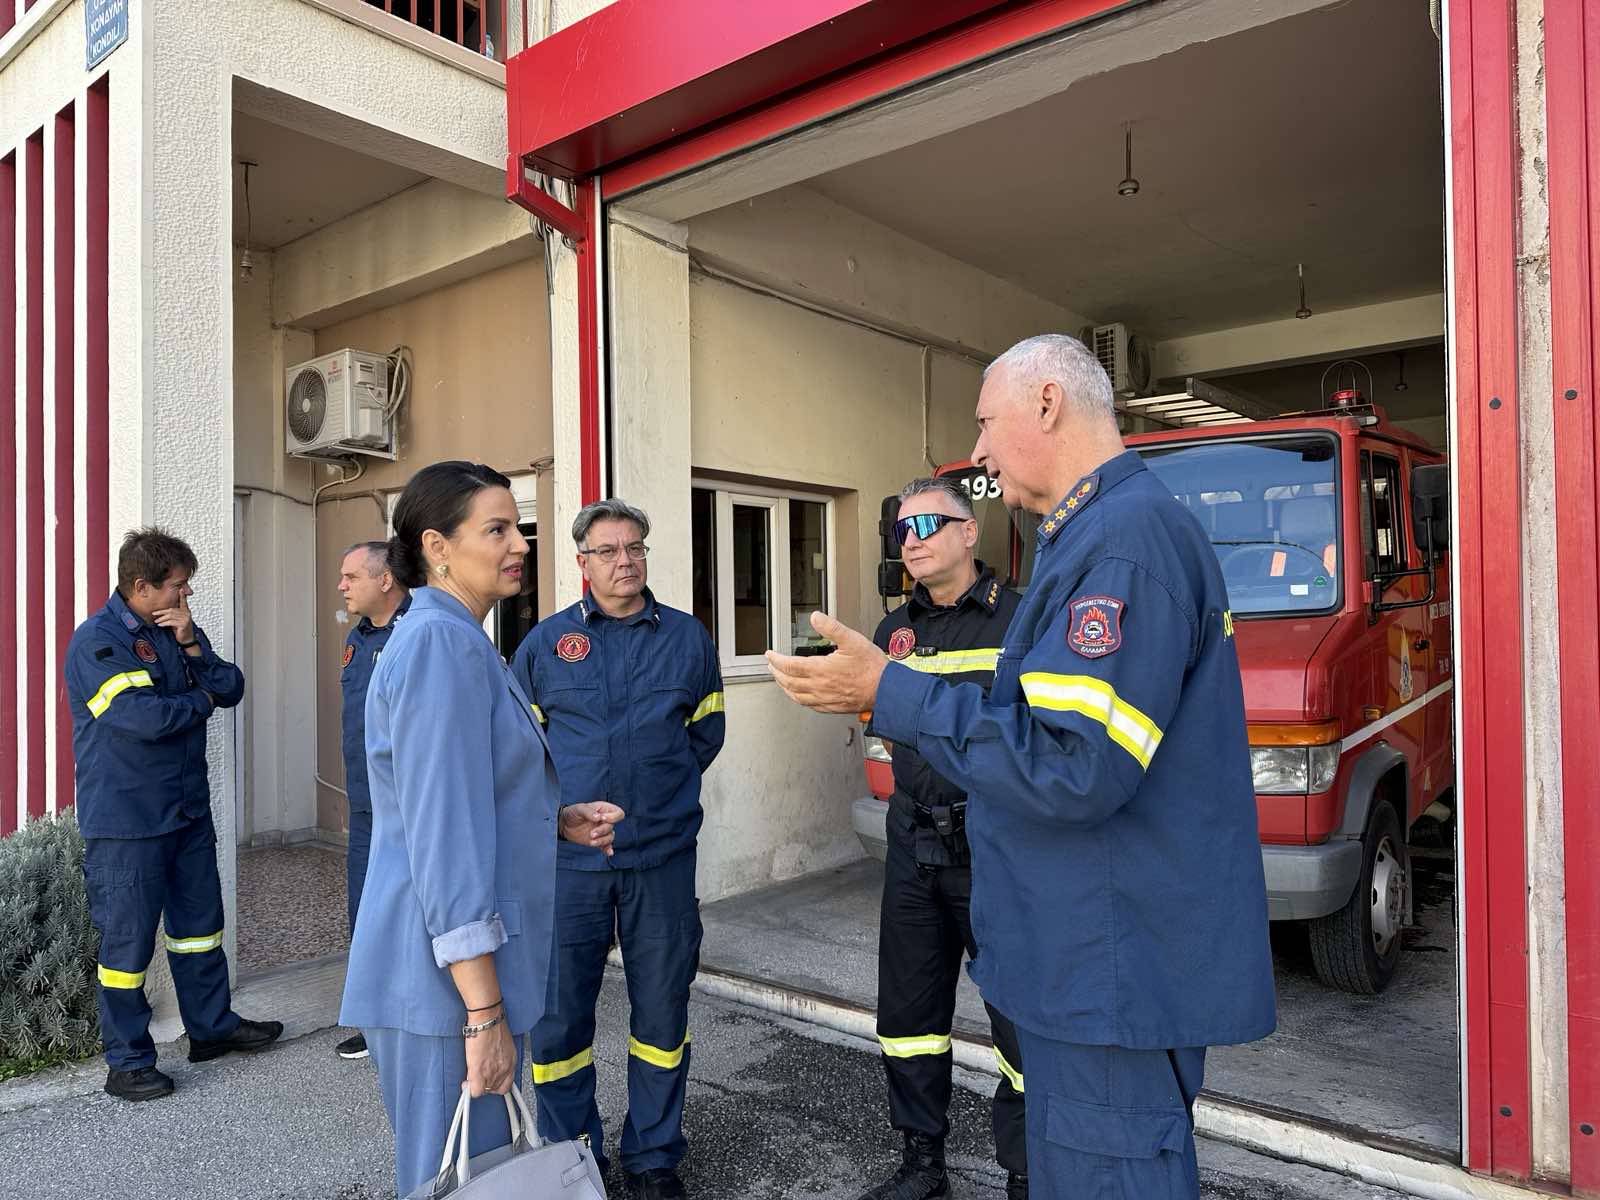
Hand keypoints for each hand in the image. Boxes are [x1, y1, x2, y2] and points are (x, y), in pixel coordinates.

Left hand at [152, 595, 195, 644]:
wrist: (187, 640)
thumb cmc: (181, 630)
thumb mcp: (177, 621)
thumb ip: (173, 615)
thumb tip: (164, 613)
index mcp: (186, 611)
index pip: (184, 602)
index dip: (182, 596)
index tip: (180, 589)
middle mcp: (187, 614)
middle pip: (172, 610)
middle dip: (161, 612)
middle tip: (154, 614)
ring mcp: (186, 619)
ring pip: (170, 616)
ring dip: (161, 619)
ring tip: (156, 621)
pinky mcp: (184, 624)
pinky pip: (171, 622)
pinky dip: (164, 623)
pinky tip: (160, 625)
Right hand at [464, 1014, 514, 1096]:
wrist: (487, 1019)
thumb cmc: (494, 1026)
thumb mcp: (503, 1045)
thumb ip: (500, 1058)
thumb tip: (491, 1064)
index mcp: (511, 1061)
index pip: (507, 1084)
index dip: (496, 1084)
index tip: (489, 1081)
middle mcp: (505, 1069)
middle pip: (495, 1089)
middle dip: (486, 1085)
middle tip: (479, 1079)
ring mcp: (492, 1072)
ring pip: (484, 1091)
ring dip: (477, 1085)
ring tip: (472, 1078)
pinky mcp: (479, 1072)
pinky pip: (475, 1091)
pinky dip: (470, 1089)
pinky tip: (466, 1083)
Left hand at [559, 801, 624, 855]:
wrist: (565, 824)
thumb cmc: (573, 813)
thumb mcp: (579, 809)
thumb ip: (589, 812)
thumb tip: (598, 817)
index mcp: (604, 810)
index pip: (618, 813)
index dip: (613, 817)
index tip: (601, 818)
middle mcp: (605, 821)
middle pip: (612, 826)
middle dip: (602, 831)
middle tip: (591, 834)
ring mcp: (602, 831)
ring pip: (610, 837)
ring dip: (602, 841)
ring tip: (592, 842)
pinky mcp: (598, 840)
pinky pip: (606, 846)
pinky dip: (608, 849)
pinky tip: (609, 853)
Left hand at [766, 612, 886, 714]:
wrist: (887, 689)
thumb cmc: (872, 667)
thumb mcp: (853, 640)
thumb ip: (832, 628)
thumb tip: (816, 617)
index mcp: (821, 670)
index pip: (789, 665)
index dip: (776, 659)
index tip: (770, 655)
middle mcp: (820, 687)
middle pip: (789, 682)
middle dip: (776, 672)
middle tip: (771, 666)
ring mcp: (825, 699)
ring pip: (796, 696)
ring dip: (784, 687)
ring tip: (780, 680)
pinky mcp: (832, 706)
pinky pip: (809, 705)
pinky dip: (799, 699)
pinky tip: (800, 696)